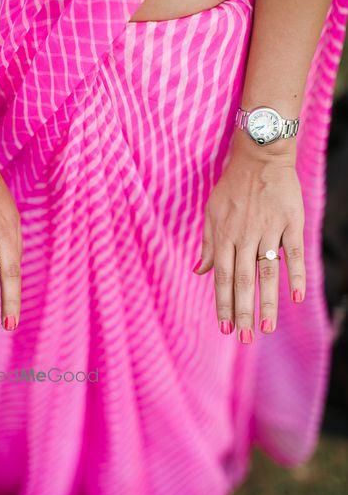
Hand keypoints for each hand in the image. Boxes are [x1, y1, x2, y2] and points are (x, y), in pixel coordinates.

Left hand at [193, 132, 304, 342]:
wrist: (260, 156)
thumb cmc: (232, 186)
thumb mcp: (212, 212)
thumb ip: (208, 243)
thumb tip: (199, 271)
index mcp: (224, 235)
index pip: (222, 276)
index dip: (223, 303)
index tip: (226, 327)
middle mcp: (245, 236)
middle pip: (243, 280)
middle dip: (243, 311)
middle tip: (246, 338)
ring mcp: (269, 230)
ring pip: (267, 272)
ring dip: (268, 302)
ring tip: (267, 328)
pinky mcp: (291, 223)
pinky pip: (293, 253)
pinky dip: (296, 275)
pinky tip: (296, 298)